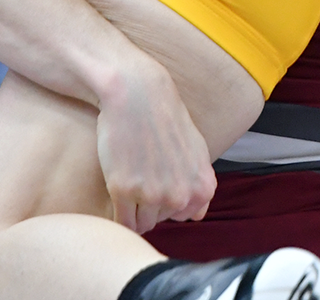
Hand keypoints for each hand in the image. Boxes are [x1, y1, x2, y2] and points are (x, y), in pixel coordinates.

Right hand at [93, 59, 215, 233]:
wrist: (138, 95)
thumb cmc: (166, 120)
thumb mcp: (198, 151)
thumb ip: (199, 184)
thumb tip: (196, 216)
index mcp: (202, 188)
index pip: (185, 217)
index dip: (170, 200)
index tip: (160, 179)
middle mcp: (180, 196)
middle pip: (161, 220)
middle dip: (151, 203)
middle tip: (143, 172)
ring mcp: (152, 195)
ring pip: (141, 224)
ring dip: (133, 208)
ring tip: (131, 177)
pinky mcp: (123, 191)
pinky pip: (122, 223)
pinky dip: (118, 214)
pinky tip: (118, 191)